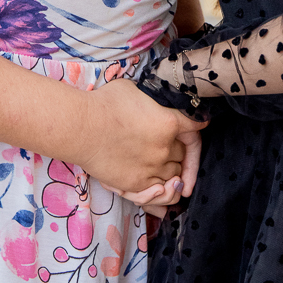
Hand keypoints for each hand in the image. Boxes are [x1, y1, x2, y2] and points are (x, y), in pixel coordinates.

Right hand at [74, 78, 206, 195]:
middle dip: (181, 150)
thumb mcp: (135, 90)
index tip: (202, 125)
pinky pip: (160, 192)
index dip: (199, 124)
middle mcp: (165, 147)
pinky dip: (164, 190)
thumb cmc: (104, 103)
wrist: (80, 128)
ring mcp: (152, 168)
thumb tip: (160, 99)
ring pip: (175, 174)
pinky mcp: (138, 184)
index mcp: (169, 122)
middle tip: (175, 147)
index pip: (195, 126)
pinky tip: (164, 187)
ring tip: (171, 170)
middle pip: (185, 153)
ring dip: (174, 171)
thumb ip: (153, 99)